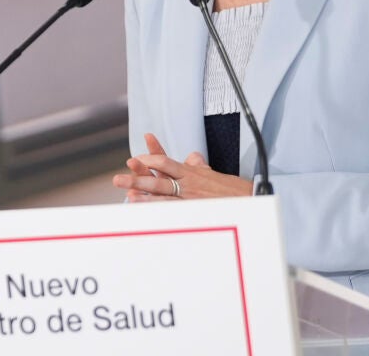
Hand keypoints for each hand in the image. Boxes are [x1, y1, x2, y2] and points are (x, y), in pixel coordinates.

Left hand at [112, 133, 252, 200]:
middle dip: (137, 178)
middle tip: (117, 179)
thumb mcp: (213, 174)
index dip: (149, 158)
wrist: (252, 198)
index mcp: (190, 172)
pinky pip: (175, 210)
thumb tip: (192, 156)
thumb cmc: (233, 188)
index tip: (134, 159)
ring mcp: (192, 198)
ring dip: (144, 196)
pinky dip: (160, 211)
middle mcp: (188, 183)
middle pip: (158, 179)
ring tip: (127, 196)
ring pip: (164, 196)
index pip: (165, 161)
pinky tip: (147, 212)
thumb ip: (199, 165)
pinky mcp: (197, 209)